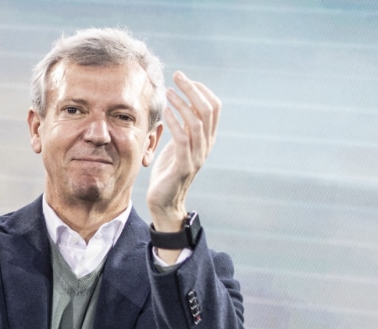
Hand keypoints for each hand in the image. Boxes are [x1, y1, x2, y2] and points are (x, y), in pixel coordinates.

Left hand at [146, 71, 220, 228]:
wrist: (164, 202)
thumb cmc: (168, 172)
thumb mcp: (177, 145)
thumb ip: (183, 128)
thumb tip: (183, 104)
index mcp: (206, 139)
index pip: (213, 108)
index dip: (201, 90)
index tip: (184, 78)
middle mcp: (206, 145)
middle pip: (208, 110)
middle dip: (193, 90)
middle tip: (177, 76)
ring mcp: (197, 156)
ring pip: (197, 122)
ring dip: (182, 103)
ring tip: (168, 92)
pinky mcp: (185, 166)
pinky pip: (183, 139)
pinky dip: (176, 122)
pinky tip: (166, 111)